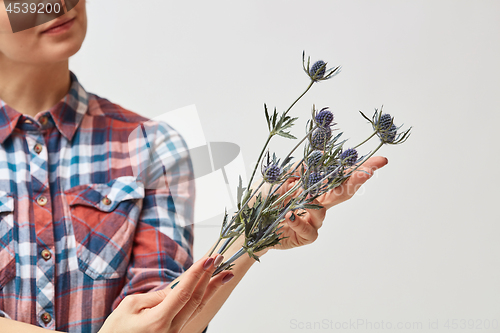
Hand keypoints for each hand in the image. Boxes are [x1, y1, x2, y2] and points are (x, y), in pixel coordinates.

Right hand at [98, 255, 231, 332]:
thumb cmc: (115, 331)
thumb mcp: (130, 306)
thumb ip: (156, 296)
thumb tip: (177, 288)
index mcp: (158, 322)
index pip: (183, 292)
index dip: (197, 273)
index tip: (209, 258)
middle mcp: (171, 330)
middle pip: (196, 300)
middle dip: (211, 278)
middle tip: (221, 259)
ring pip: (198, 308)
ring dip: (212, 289)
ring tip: (225, 274)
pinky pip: (191, 315)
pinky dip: (202, 299)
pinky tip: (209, 290)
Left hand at [267, 156, 387, 249]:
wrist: (246, 224)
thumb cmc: (260, 199)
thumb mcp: (276, 176)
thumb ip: (299, 168)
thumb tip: (319, 156)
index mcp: (310, 185)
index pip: (337, 175)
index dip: (357, 168)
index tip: (377, 162)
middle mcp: (314, 201)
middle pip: (341, 191)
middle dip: (356, 180)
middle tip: (371, 171)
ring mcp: (311, 219)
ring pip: (324, 211)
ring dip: (312, 206)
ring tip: (291, 204)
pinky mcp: (305, 236)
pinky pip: (311, 230)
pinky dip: (300, 222)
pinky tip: (288, 217)